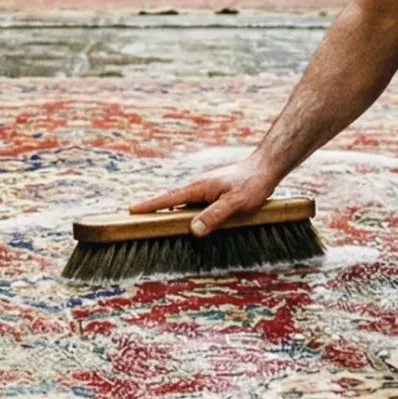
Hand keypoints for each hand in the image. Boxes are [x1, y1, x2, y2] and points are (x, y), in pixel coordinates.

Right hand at [131, 153, 287, 236]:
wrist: (265, 168)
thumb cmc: (252, 184)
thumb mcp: (235, 203)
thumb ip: (214, 216)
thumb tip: (193, 230)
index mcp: (199, 188)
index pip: (168, 198)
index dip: (150, 205)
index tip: (132, 210)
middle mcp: (198, 187)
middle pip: (170, 199)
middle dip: (152, 207)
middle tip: (134, 215)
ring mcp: (205, 189)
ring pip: (181, 201)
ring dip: (167, 209)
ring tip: (152, 219)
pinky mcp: (212, 192)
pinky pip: (192, 203)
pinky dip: (182, 209)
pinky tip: (182, 217)